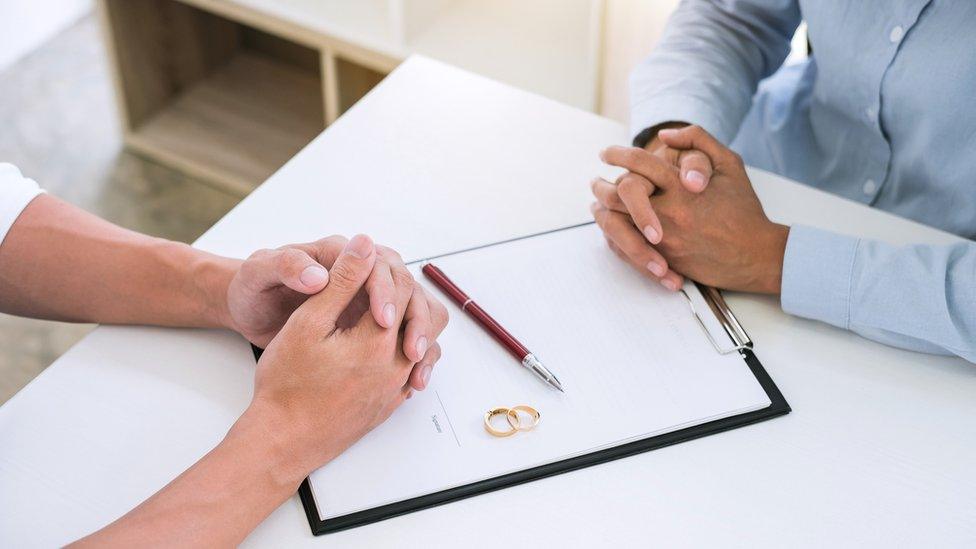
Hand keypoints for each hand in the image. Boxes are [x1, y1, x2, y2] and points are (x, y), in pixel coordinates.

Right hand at [245, 234, 435, 477]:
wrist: (282, 441)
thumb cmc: (286, 384)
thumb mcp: (308, 321)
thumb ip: (342, 280)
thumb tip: (366, 245)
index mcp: (378, 340)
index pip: (402, 288)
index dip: (383, 271)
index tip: (363, 267)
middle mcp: (398, 366)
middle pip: (424, 315)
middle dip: (402, 295)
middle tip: (373, 289)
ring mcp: (397, 389)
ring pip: (426, 345)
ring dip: (408, 324)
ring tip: (379, 314)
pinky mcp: (391, 405)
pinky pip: (414, 371)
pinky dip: (404, 352)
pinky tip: (379, 346)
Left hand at [593, 125, 788, 293]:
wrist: (756, 255)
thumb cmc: (744, 210)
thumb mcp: (730, 164)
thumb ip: (699, 141)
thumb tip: (665, 135)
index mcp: (683, 185)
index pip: (639, 163)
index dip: (618, 154)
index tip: (606, 153)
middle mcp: (670, 211)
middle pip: (619, 193)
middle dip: (601, 185)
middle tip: (595, 181)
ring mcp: (664, 238)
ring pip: (617, 222)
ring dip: (603, 210)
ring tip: (598, 202)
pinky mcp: (664, 259)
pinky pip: (627, 247)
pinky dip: (614, 235)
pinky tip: (612, 225)